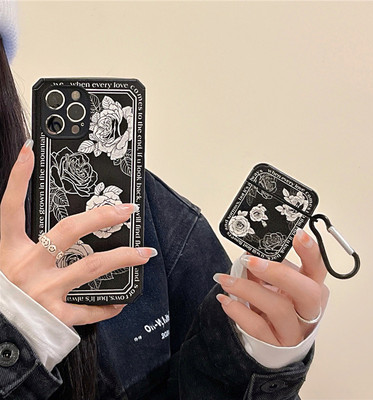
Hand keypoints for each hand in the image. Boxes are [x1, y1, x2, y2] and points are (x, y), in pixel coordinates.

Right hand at [0, 141, 155, 327]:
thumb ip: (28, 247)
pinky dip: (108, 305)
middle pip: (69, 231)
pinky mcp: (55, 316)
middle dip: (101, 216)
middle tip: (126, 210)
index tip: (30, 152)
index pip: (10, 207)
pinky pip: (88, 309)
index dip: (18, 177)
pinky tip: (121, 300)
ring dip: (123, 257)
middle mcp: (28, 267)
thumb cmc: (3, 297)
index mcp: (10, 251)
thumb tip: (59, 235)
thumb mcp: (7, 264)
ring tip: (144, 253)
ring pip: (92, 266)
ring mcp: (43, 291)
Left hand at [214, 231, 328, 345]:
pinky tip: (225, 299)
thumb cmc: (277, 306)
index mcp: (312, 288)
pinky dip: (238, 310)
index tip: (298, 235)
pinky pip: (257, 327)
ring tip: (226, 280)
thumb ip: (266, 267)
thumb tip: (250, 250)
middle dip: (278, 273)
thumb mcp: (275, 285)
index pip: (318, 268)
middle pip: (307, 292)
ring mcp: (294, 330)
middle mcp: (308, 310)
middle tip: (251, 260)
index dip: (311, 252)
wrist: (275, 343)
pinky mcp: (276, 345)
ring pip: (278, 308)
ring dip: (248, 289)